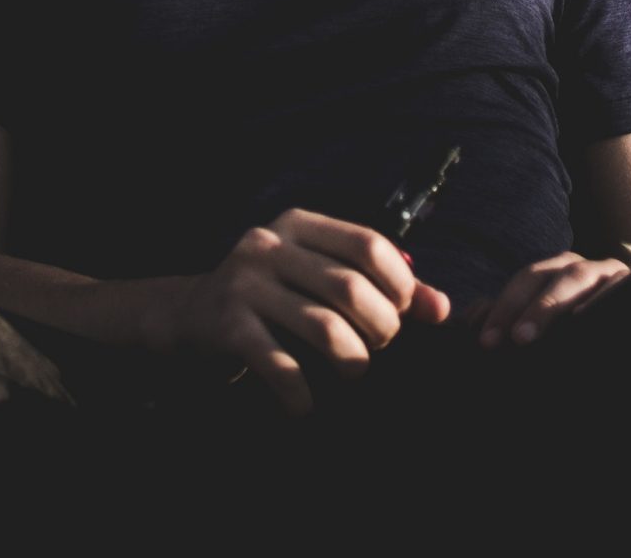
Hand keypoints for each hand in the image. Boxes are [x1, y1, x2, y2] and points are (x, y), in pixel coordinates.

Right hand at [163, 207, 453, 415]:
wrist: (189, 317)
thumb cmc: (272, 298)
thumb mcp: (318, 277)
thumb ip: (381, 287)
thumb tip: (441, 308)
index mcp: (299, 224)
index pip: (369, 245)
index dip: (399, 284)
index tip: (401, 313)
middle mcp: (269, 244)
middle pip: (350, 287)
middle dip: (380, 327)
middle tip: (378, 347)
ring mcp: (246, 283)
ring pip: (324, 327)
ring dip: (352, 361)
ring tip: (354, 372)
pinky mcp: (228, 325)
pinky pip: (282, 365)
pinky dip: (302, 394)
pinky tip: (306, 407)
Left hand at [474, 251, 630, 347]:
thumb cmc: (581, 336)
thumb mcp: (544, 330)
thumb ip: (509, 320)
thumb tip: (472, 318)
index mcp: (553, 272)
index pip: (521, 282)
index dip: (502, 309)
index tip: (486, 342)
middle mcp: (577, 268)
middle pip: (543, 275)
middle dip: (524, 307)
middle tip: (514, 339)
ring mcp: (608, 273)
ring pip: (576, 278)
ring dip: (552, 305)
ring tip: (536, 333)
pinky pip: (618, 289)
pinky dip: (601, 302)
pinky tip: (584, 320)